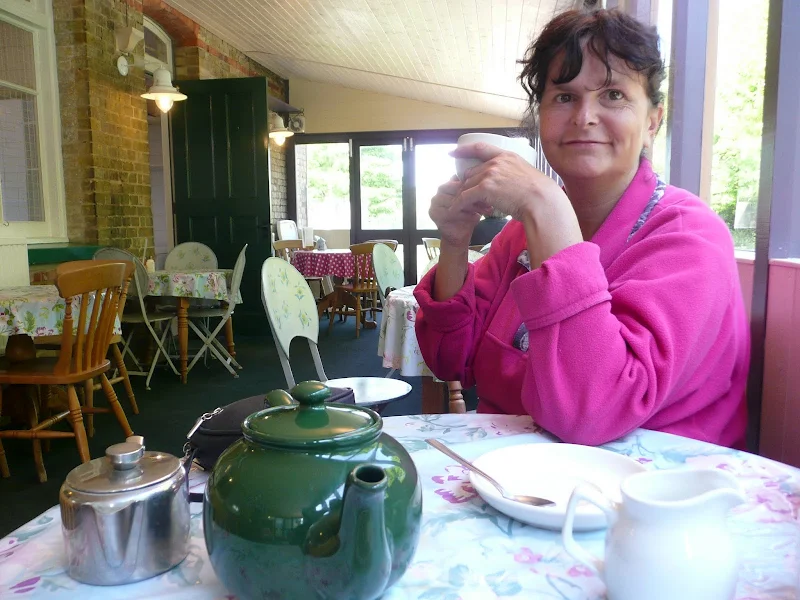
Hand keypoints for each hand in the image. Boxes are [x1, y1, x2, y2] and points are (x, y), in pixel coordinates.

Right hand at [428, 176, 482, 244]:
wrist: (460, 235)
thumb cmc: (468, 215)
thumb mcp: (473, 200)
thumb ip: (473, 189)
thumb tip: (485, 177)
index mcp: (446, 187)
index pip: (459, 181)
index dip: (474, 186)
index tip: (488, 192)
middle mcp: (438, 193)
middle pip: (456, 190)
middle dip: (473, 196)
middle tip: (487, 201)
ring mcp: (434, 203)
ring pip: (454, 201)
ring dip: (470, 206)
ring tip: (484, 210)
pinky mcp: (434, 214)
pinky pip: (451, 212)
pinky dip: (465, 215)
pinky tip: (476, 217)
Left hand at [452, 143, 567, 220]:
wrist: (542, 201)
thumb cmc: (539, 194)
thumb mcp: (526, 175)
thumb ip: (513, 174)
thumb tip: (507, 184)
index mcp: (507, 156)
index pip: (480, 148)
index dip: (464, 150)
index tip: (452, 152)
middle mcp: (496, 162)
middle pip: (470, 173)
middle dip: (467, 186)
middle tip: (469, 200)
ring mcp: (490, 174)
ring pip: (466, 186)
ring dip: (464, 198)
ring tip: (465, 209)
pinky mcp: (485, 188)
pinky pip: (464, 197)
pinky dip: (458, 205)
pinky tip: (455, 211)